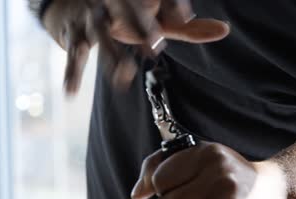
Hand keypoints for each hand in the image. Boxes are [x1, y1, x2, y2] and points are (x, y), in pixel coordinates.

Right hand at [42, 0, 229, 93]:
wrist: (78, 1)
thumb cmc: (126, 12)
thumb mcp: (156, 16)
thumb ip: (187, 26)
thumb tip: (225, 31)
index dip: (169, 4)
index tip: (184, 16)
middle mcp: (113, 2)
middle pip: (127, 12)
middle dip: (140, 25)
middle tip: (156, 44)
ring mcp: (91, 17)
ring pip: (101, 36)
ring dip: (111, 56)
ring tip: (123, 78)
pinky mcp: (74, 35)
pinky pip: (74, 55)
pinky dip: (71, 73)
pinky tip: (70, 92)